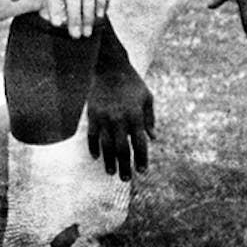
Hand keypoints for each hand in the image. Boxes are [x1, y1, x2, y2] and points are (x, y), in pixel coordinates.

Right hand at [86, 57, 155, 181]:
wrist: (109, 67)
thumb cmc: (132, 82)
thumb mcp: (147, 97)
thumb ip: (150, 119)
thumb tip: (153, 138)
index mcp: (135, 116)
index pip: (139, 144)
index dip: (141, 159)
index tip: (143, 171)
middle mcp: (120, 119)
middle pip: (122, 149)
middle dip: (125, 166)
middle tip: (126, 179)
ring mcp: (104, 117)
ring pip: (106, 145)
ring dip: (109, 161)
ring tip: (111, 173)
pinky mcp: (92, 114)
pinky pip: (92, 135)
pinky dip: (94, 147)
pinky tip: (96, 157)